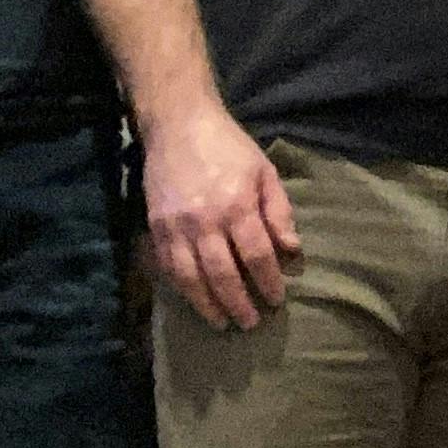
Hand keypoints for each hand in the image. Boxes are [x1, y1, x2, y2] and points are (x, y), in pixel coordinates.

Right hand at [144, 109, 296, 329]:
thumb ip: (278, 212)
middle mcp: (205, 220)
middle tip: (250, 323)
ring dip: (206, 305)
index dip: (269, 282)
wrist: (178, 124)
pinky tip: (193, 299)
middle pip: (222, 274)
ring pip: (190, 278)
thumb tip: (291, 250)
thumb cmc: (229, 147)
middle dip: (238, 303)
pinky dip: (180, 288)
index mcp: (237, 205)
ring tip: (221, 323)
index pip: (257, 255)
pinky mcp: (155, 226)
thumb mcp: (264, 171)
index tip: (277, 300)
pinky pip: (167, 266)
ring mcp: (176, 226)